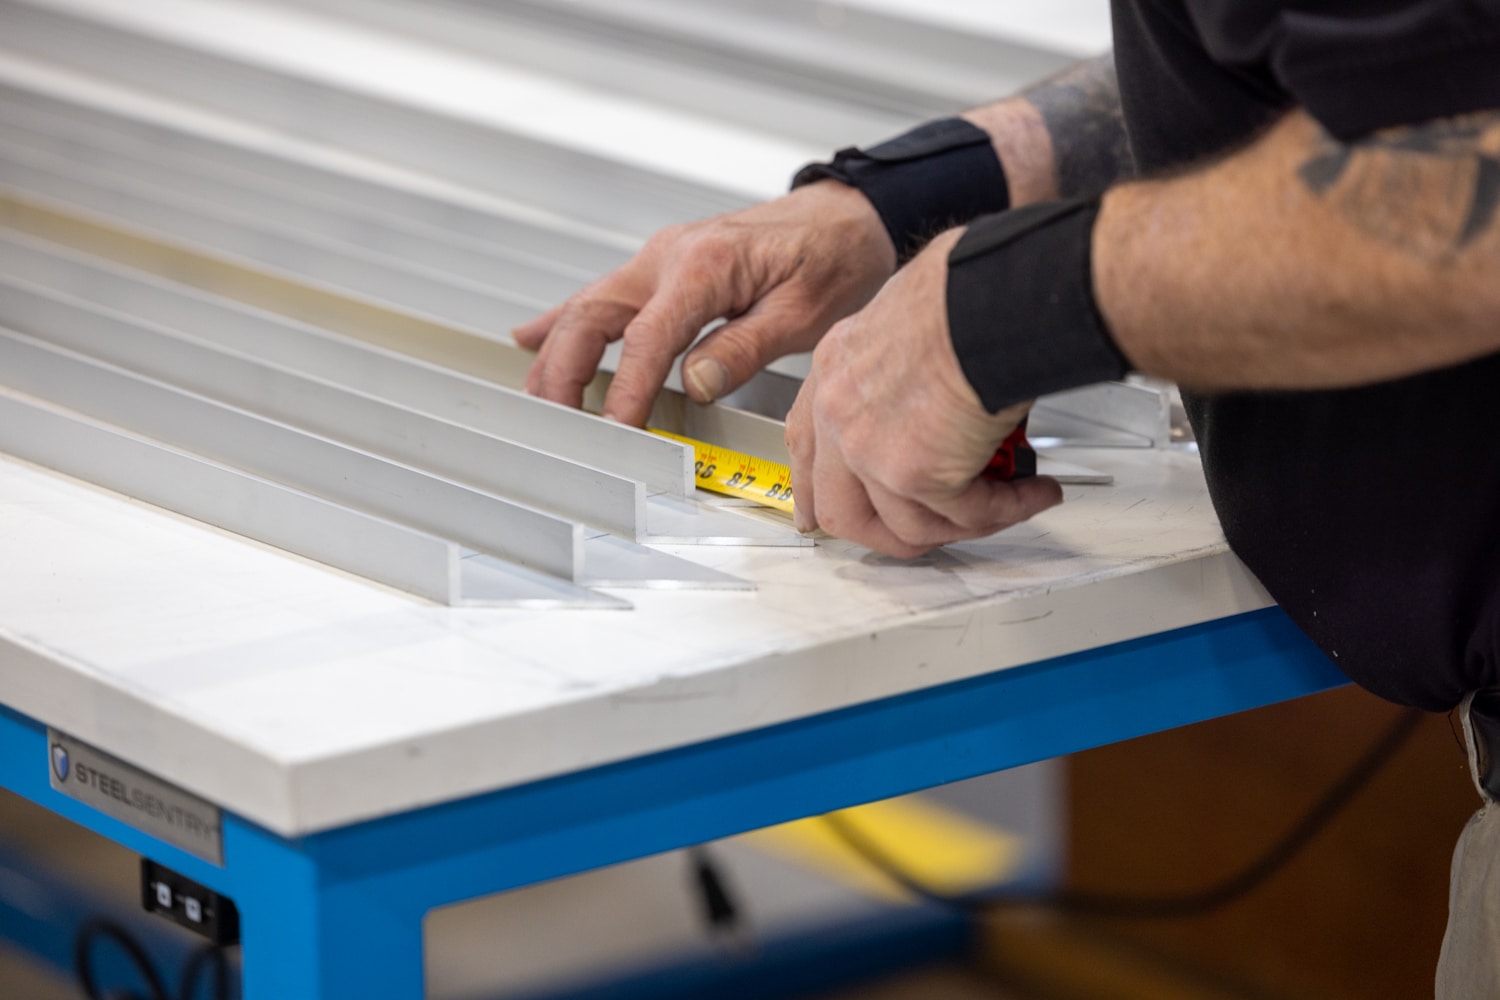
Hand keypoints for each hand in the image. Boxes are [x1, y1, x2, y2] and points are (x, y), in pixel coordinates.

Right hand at [515, 181, 896, 425]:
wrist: (846, 217)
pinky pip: (600, 295)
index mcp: (705, 265)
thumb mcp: (804, 313)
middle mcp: (671, 255)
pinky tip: (531, 339)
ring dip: (554, 354)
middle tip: (556, 423)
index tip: (615, 430)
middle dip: (563, 374)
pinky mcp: (662, 267)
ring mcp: (660, 259)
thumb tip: (695, 383)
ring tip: (537, 400)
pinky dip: (561, 320)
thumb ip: (744, 347)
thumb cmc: (832, 256)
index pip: (648, 339)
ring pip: (585, 307)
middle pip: (592, 317)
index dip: (627, 390)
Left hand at [785, 228, 1063, 556]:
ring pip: (908, 527)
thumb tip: (932, 401)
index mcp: (834, 369)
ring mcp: (870, 450)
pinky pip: (966, 515)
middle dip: (887, 535)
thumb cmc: (966, 292)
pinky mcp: (915, 475)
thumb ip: (900, 369)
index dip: (816, 491)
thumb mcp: (907, 319)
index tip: (821, 513)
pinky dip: (1009, 509)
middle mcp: (841, 413)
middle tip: (927, 537)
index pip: (806, 447)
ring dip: (964, 523)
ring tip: (1007, 502)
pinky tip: (1035, 493)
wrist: (992, 298)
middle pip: (841, 510)